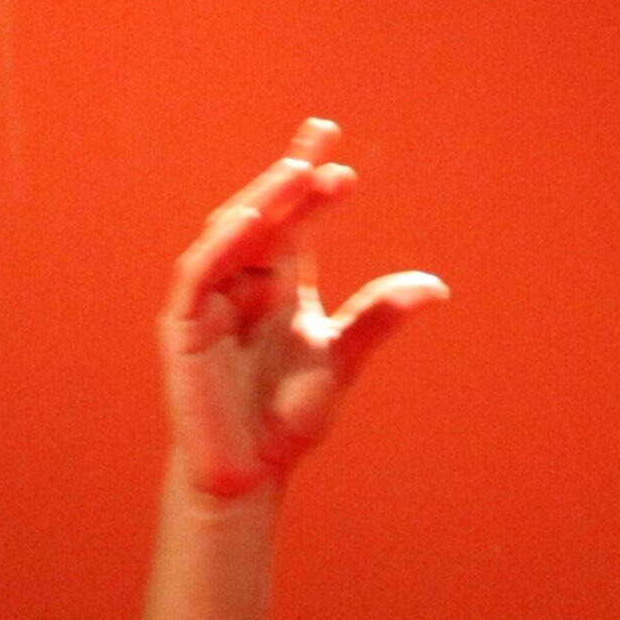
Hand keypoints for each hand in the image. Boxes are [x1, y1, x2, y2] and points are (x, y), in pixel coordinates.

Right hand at [160, 119, 448, 499]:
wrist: (248, 475)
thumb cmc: (286, 421)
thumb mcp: (342, 359)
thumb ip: (379, 318)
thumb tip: (436, 287)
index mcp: (278, 284)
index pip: (295, 221)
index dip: (311, 184)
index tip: (334, 145)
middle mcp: (241, 282)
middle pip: (265, 217)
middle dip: (291, 181)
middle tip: (322, 145)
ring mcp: (209, 300)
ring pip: (232, 234)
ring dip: (264, 202)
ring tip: (299, 174)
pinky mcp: (182, 325)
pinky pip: (199, 273)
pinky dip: (222, 245)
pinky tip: (252, 221)